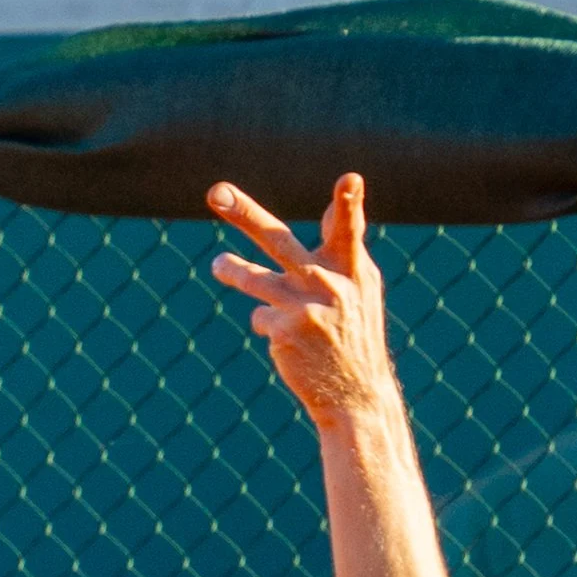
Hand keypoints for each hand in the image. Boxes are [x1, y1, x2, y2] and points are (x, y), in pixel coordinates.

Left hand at [209, 174, 394, 431]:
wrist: (356, 396)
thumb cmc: (355, 332)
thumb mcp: (361, 287)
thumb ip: (346, 240)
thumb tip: (350, 180)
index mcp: (353, 270)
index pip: (348, 229)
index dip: (348, 203)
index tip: (350, 180)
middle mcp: (329, 285)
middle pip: (278, 240)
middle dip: (245, 214)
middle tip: (215, 192)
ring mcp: (304, 309)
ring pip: (252, 278)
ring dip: (231, 270)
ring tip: (218, 265)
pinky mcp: (285, 332)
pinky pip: (261, 316)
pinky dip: (272, 326)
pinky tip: (293, 343)